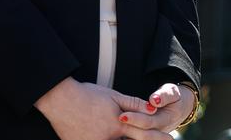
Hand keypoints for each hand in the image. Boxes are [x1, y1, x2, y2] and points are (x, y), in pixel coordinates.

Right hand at [35, 77, 168, 139]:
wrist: (60, 100)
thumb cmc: (88, 95)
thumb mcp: (114, 96)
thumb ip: (134, 104)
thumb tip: (153, 109)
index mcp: (117, 125)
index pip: (143, 135)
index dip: (157, 138)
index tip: (170, 139)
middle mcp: (106, 139)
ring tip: (131, 138)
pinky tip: (114, 138)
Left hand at [119, 82, 196, 133]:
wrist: (178, 109)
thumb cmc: (173, 98)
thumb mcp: (172, 92)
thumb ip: (164, 96)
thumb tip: (154, 100)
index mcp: (165, 121)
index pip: (148, 123)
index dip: (136, 119)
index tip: (122, 116)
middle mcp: (158, 131)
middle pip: (141, 135)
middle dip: (128, 128)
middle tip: (117, 120)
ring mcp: (151, 136)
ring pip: (136, 139)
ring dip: (125, 136)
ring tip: (112, 130)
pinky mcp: (144, 136)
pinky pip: (133, 138)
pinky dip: (124, 136)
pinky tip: (113, 134)